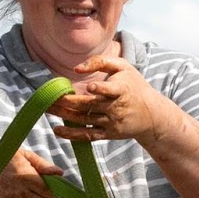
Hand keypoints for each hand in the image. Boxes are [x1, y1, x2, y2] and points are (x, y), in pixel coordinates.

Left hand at [49, 54, 172, 144]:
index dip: (101, 89)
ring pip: (85, 119)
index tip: (90, 87)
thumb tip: (77, 69)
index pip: (111, 91)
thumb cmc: (134, 86)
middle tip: (48, 97)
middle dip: (68, 102)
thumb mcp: (124, 67)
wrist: (151, 114)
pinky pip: (88, 136)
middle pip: (89, 105)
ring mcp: (112, 122)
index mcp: (122, 90)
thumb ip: (101, 62)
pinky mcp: (108, 134)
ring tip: (46, 108)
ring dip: (64, 115)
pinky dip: (72, 135)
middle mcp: (116, 108)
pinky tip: (57, 130)